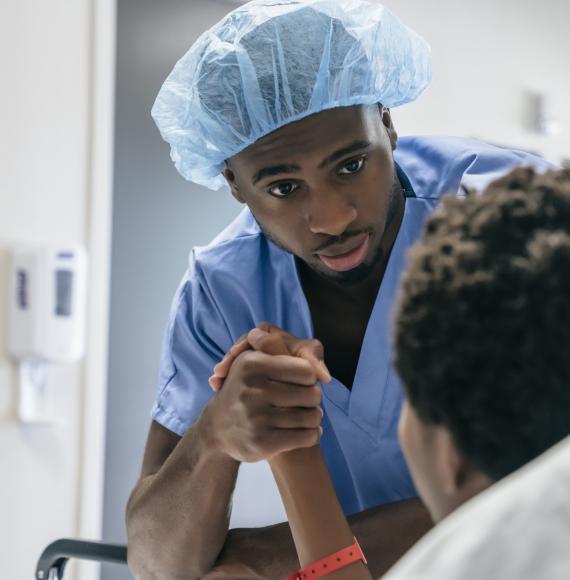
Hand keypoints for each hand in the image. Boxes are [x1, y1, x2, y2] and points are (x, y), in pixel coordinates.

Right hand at [203, 326, 329, 462]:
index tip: (302, 382)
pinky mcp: (262, 442)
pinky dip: (312, 435)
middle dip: (314, 399)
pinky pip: (306, 437)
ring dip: (315, 418)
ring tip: (308, 417)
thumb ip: (284, 353)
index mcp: (252, 364)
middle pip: (313, 394)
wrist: (217, 427)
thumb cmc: (246, 389)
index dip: (310, 377)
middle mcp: (252, 390)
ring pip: (312, 417)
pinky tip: (306, 432)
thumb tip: (324, 373)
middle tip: (306, 402)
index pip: (307, 370)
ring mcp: (256, 417)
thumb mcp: (254, 361)